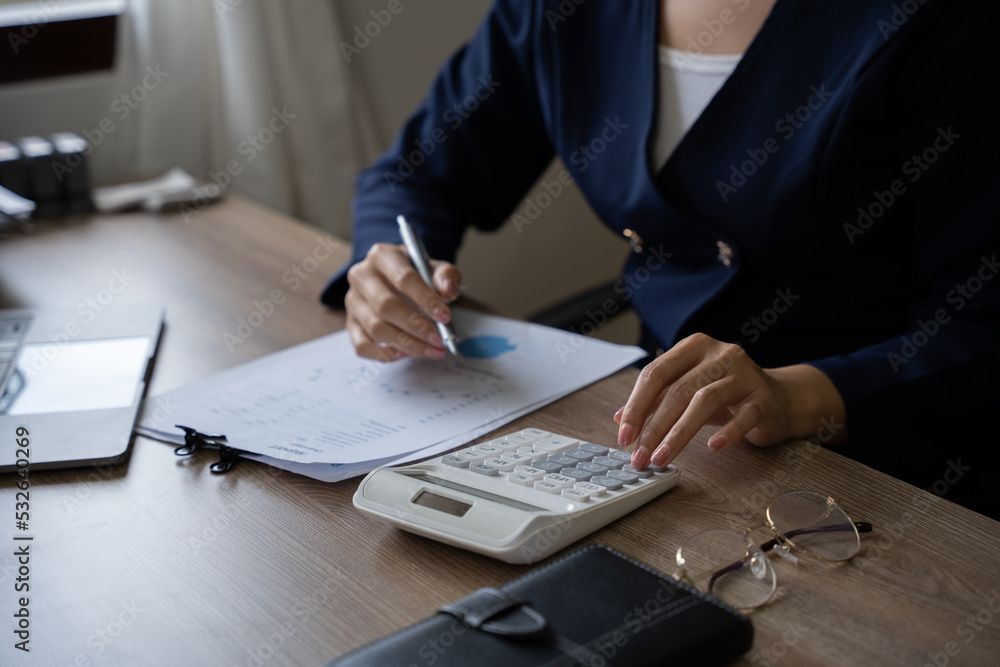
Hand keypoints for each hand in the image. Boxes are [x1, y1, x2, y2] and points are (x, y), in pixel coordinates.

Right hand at [345, 243, 461, 360]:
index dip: (426, 299)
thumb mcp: (434, 268)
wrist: (398, 280)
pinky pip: (362, 346)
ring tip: (431, 350)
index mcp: (382, 255)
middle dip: (416, 327)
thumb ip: (446, 276)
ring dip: (407, 344)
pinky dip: (385, 355)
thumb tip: (448, 290)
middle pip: (385, 306)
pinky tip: (406, 354)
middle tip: (439, 340)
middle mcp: (362, 276)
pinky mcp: (351, 323)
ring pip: (376, 329)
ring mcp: (353, 301)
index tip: (445, 317)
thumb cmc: (417, 274)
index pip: (403, 278)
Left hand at [614, 333, 845, 469]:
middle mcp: (719, 354)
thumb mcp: (688, 393)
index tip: (623, 436)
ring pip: (705, 400)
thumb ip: (656, 402)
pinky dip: (728, 432)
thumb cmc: (727, 396)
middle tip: (639, 455)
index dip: (636, 406)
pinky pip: (744, 415)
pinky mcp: (765, 397)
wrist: (780, 400)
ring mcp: (745, 373)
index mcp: (693, 347)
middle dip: (653, 427)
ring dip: (679, 433)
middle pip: (678, 389)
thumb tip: (620, 419)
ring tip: (662, 457)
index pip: (656, 373)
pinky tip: (712, 447)